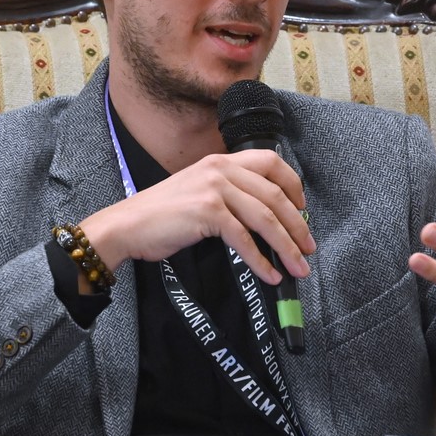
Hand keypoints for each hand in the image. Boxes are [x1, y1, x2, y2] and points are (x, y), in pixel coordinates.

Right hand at [80, 150, 314, 284]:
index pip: (271, 162)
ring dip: (286, 246)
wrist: (126, 225)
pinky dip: (260, 260)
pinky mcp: (207, 212)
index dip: (293, 184)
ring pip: (264, 217)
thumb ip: (227, 194)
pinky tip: (269, 275)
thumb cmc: (161, 215)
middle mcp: (220, 169)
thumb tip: (263, 218)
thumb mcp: (198, 191)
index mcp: (220, 161)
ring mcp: (214, 189)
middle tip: (308, 248)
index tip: (303, 208)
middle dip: (297, 225)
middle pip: (274, 195)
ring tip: (298, 267)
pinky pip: (243, 239)